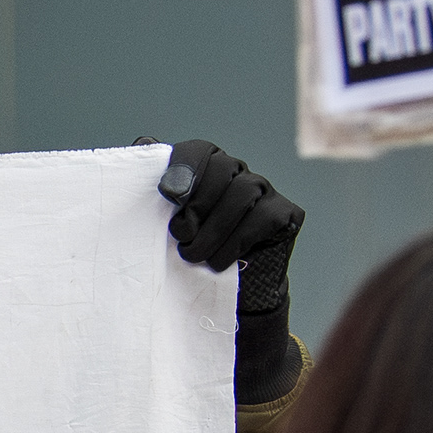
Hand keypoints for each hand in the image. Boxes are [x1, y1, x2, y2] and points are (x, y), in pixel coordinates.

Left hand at [157, 140, 302, 276]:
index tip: (169, 195)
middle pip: (223, 167)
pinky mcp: (286, 213)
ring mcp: (265, 191)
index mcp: (207, 168)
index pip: (199, 150)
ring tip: (194, 256)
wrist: (227, 290)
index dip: (184, 167)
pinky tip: (221, 260)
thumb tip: (145, 142)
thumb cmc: (189, 251)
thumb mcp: (162, 224)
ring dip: (214, 230)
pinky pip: (264, 217)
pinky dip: (237, 242)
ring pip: (243, 191)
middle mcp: (238, 173)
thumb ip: (151, 188)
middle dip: (198, 204)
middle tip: (180, 236)